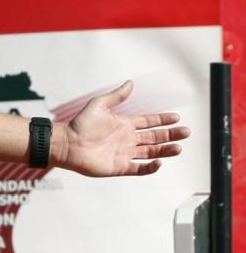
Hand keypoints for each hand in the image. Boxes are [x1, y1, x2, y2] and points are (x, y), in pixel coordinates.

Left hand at [59, 80, 189, 176]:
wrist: (66, 143)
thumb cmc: (79, 124)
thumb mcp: (99, 105)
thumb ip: (116, 96)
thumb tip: (130, 83)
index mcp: (124, 124)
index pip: (148, 122)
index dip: (162, 120)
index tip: (176, 118)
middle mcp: (127, 139)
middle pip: (154, 137)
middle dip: (170, 135)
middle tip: (186, 132)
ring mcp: (124, 153)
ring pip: (151, 152)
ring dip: (165, 150)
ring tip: (179, 147)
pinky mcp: (119, 167)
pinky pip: (139, 169)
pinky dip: (150, 167)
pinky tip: (159, 162)